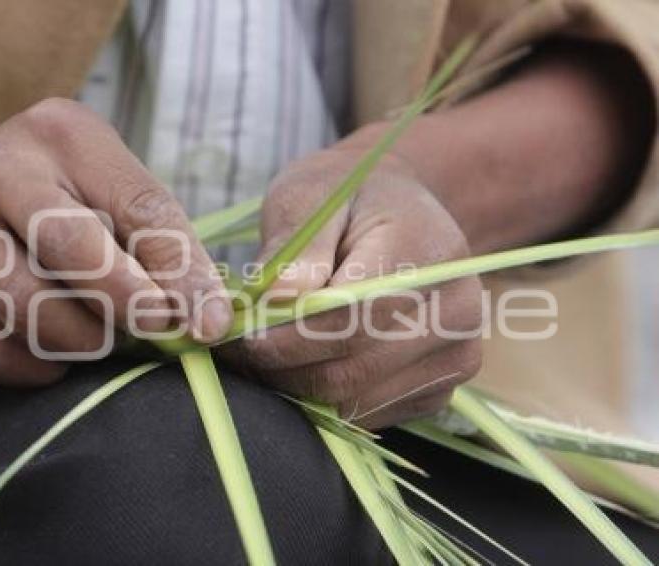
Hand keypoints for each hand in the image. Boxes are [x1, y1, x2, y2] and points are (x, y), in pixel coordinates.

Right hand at [0, 98, 230, 384]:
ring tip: (101, 337)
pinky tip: (55, 355)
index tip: (204, 321)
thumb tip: (209, 320)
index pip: (138, 207)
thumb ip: (164, 246)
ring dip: (82, 340)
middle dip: (127, 307)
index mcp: (60, 133)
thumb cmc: (57, 198)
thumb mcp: (114, 192)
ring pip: (29, 308)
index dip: (178, 273)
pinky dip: (33, 367)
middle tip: (153, 330)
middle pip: (74, 252)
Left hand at [222, 143, 482, 428]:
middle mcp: (457, 314)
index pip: (352, 319)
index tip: (239, 333)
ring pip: (354, 403)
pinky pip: (365, 415)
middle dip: (281, 367)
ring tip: (260, 354)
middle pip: (351, 371)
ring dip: (294, 387)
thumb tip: (277, 301)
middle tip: (235, 350)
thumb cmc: (349, 198)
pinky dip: (321, 399)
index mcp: (431, 254)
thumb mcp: (313, 197)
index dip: (287, 336)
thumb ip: (297, 248)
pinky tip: (297, 364)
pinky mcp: (438, 391)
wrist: (400, 213)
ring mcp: (455, 358)